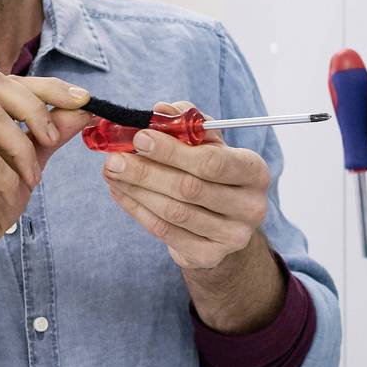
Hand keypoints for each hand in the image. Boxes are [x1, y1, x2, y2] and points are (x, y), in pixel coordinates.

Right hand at [0, 70, 96, 278]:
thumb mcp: (29, 160)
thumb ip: (50, 131)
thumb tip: (83, 107)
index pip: (1, 80)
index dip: (45, 86)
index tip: (83, 99)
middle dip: (34, 108)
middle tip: (52, 140)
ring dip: (23, 149)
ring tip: (29, 177)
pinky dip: (9, 178)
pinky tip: (8, 193)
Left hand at [102, 101, 271, 271]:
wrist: (223, 222)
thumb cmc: (214, 173)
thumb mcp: (208, 144)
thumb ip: (187, 124)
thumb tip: (160, 110)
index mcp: (254, 172)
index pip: (213, 162)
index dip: (172, 150)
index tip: (139, 138)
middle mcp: (251, 206)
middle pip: (190, 188)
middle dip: (146, 171)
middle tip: (114, 159)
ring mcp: (232, 236)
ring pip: (174, 212)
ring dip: (136, 190)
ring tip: (111, 173)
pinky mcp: (209, 256)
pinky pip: (165, 232)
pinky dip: (137, 210)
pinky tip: (120, 193)